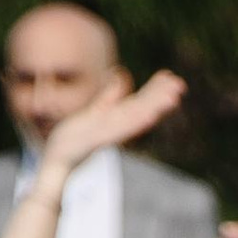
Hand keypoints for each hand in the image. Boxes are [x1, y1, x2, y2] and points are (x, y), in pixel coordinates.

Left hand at [40, 68, 185, 179]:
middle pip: (142, 109)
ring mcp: (107, 135)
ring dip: (154, 110)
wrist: (57, 163)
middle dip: (160, 98)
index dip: (155, 90)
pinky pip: (117, 131)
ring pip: (134, 119)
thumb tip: (123, 74)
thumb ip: (110, 97)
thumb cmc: (73, 140)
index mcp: (115, 121)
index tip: (171, 76)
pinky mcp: (96, 141)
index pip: (139, 102)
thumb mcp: (94, 113)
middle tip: (180, 86)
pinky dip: (134, 124)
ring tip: (173, 99)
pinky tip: (148, 117)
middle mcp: (115, 128)